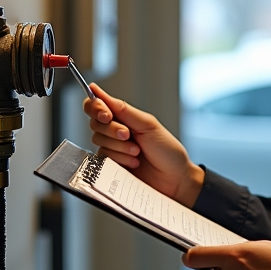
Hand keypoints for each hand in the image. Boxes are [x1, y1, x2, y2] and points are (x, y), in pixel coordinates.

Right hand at [83, 83, 204, 205]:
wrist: (175, 179)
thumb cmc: (167, 150)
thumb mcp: (148, 125)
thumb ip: (122, 109)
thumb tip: (97, 90)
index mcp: (123, 117)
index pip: (96, 106)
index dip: (95, 107)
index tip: (106, 115)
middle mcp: (114, 132)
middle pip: (95, 124)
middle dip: (112, 129)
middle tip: (129, 135)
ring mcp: (112, 149)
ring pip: (98, 141)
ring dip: (120, 147)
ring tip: (137, 152)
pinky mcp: (110, 167)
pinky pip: (102, 159)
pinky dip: (120, 159)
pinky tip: (134, 163)